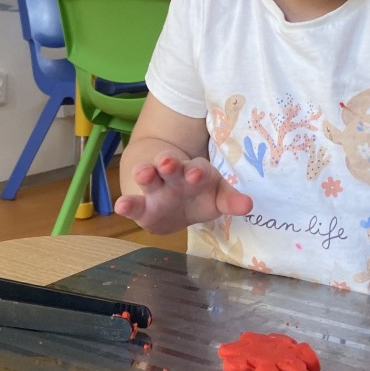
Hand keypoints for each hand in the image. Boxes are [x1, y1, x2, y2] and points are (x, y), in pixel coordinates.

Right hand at [114, 151, 252, 233]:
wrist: (171, 198)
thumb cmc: (198, 194)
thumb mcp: (217, 196)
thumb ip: (230, 200)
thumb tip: (248, 205)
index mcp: (196, 172)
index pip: (198, 168)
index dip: (197, 171)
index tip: (196, 174)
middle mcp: (174, 175)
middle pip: (171, 166)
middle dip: (170, 163)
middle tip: (168, 163)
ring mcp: (156, 188)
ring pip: (149, 176)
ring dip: (146, 173)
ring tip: (143, 174)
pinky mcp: (142, 207)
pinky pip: (133, 203)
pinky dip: (127, 204)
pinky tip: (121, 206)